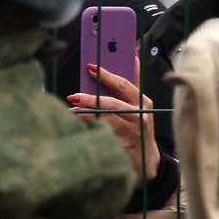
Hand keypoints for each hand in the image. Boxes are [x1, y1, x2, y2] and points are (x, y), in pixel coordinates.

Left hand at [68, 63, 160, 181]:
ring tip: (71, 110)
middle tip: (74, 95)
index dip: (107, 75)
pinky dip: (87, 127)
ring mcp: (132, 130)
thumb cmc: (137, 129)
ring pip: (105, 118)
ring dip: (85, 114)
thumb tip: (130, 57)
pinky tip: (76, 125)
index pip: (124, 84)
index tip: (91, 67)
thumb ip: (131, 85)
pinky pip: (101, 132)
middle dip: (91, 98)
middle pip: (113, 102)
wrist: (146, 161)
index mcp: (143, 102)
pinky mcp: (123, 143)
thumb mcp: (138, 107)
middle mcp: (140, 115)